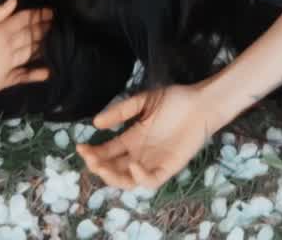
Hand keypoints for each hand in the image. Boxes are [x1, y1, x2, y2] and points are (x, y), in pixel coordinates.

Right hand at [76, 82, 219, 189]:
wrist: (201, 102)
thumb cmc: (174, 100)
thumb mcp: (143, 101)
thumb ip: (121, 111)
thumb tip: (95, 122)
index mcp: (132, 139)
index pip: (108, 151)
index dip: (93, 152)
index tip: (80, 146)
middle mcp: (140, 154)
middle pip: (114, 169)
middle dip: (98, 166)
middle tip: (89, 157)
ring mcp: (153, 162)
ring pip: (128, 180)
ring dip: (113, 177)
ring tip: (102, 166)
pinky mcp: (168, 168)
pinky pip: (151, 181)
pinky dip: (140, 178)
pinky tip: (134, 165)